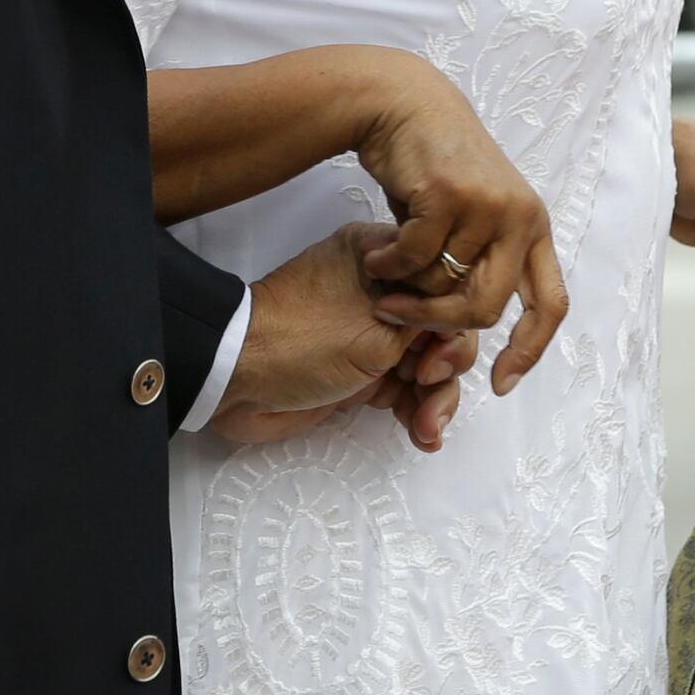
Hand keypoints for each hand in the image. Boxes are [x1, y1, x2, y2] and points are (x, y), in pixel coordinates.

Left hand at [217, 223, 487, 452]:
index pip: (442, 282)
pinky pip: (405, 391)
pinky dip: (417, 412)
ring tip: (426, 427)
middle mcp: (379, 292)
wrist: (235, 382)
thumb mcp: (374, 331)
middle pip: (442, 326)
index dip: (453, 320)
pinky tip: (423, 436)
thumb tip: (460, 328)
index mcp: (378, 258)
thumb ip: (426, 328)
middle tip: (427, 383)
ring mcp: (370, 334)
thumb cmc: (299, 340)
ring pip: (428, 364)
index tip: (437, 349)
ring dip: (436, 398)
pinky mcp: (361, 373)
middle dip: (447, 364)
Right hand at [342, 52, 567, 394]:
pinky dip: (388, 264)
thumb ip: (478, 264)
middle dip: (437, 323)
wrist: (405, 105)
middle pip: (486, 307)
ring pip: (443, 284)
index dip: (529, 350)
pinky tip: (372, 255)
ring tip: (381, 272)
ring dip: (403, 288)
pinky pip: (414, 258)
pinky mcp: (451, 194)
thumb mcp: (472, 219)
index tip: (499, 383)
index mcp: (533, 228)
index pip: (551, 304)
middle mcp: (521, 217)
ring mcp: (489, 204)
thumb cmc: (433, 169)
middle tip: (396, 315)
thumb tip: (471, 330)